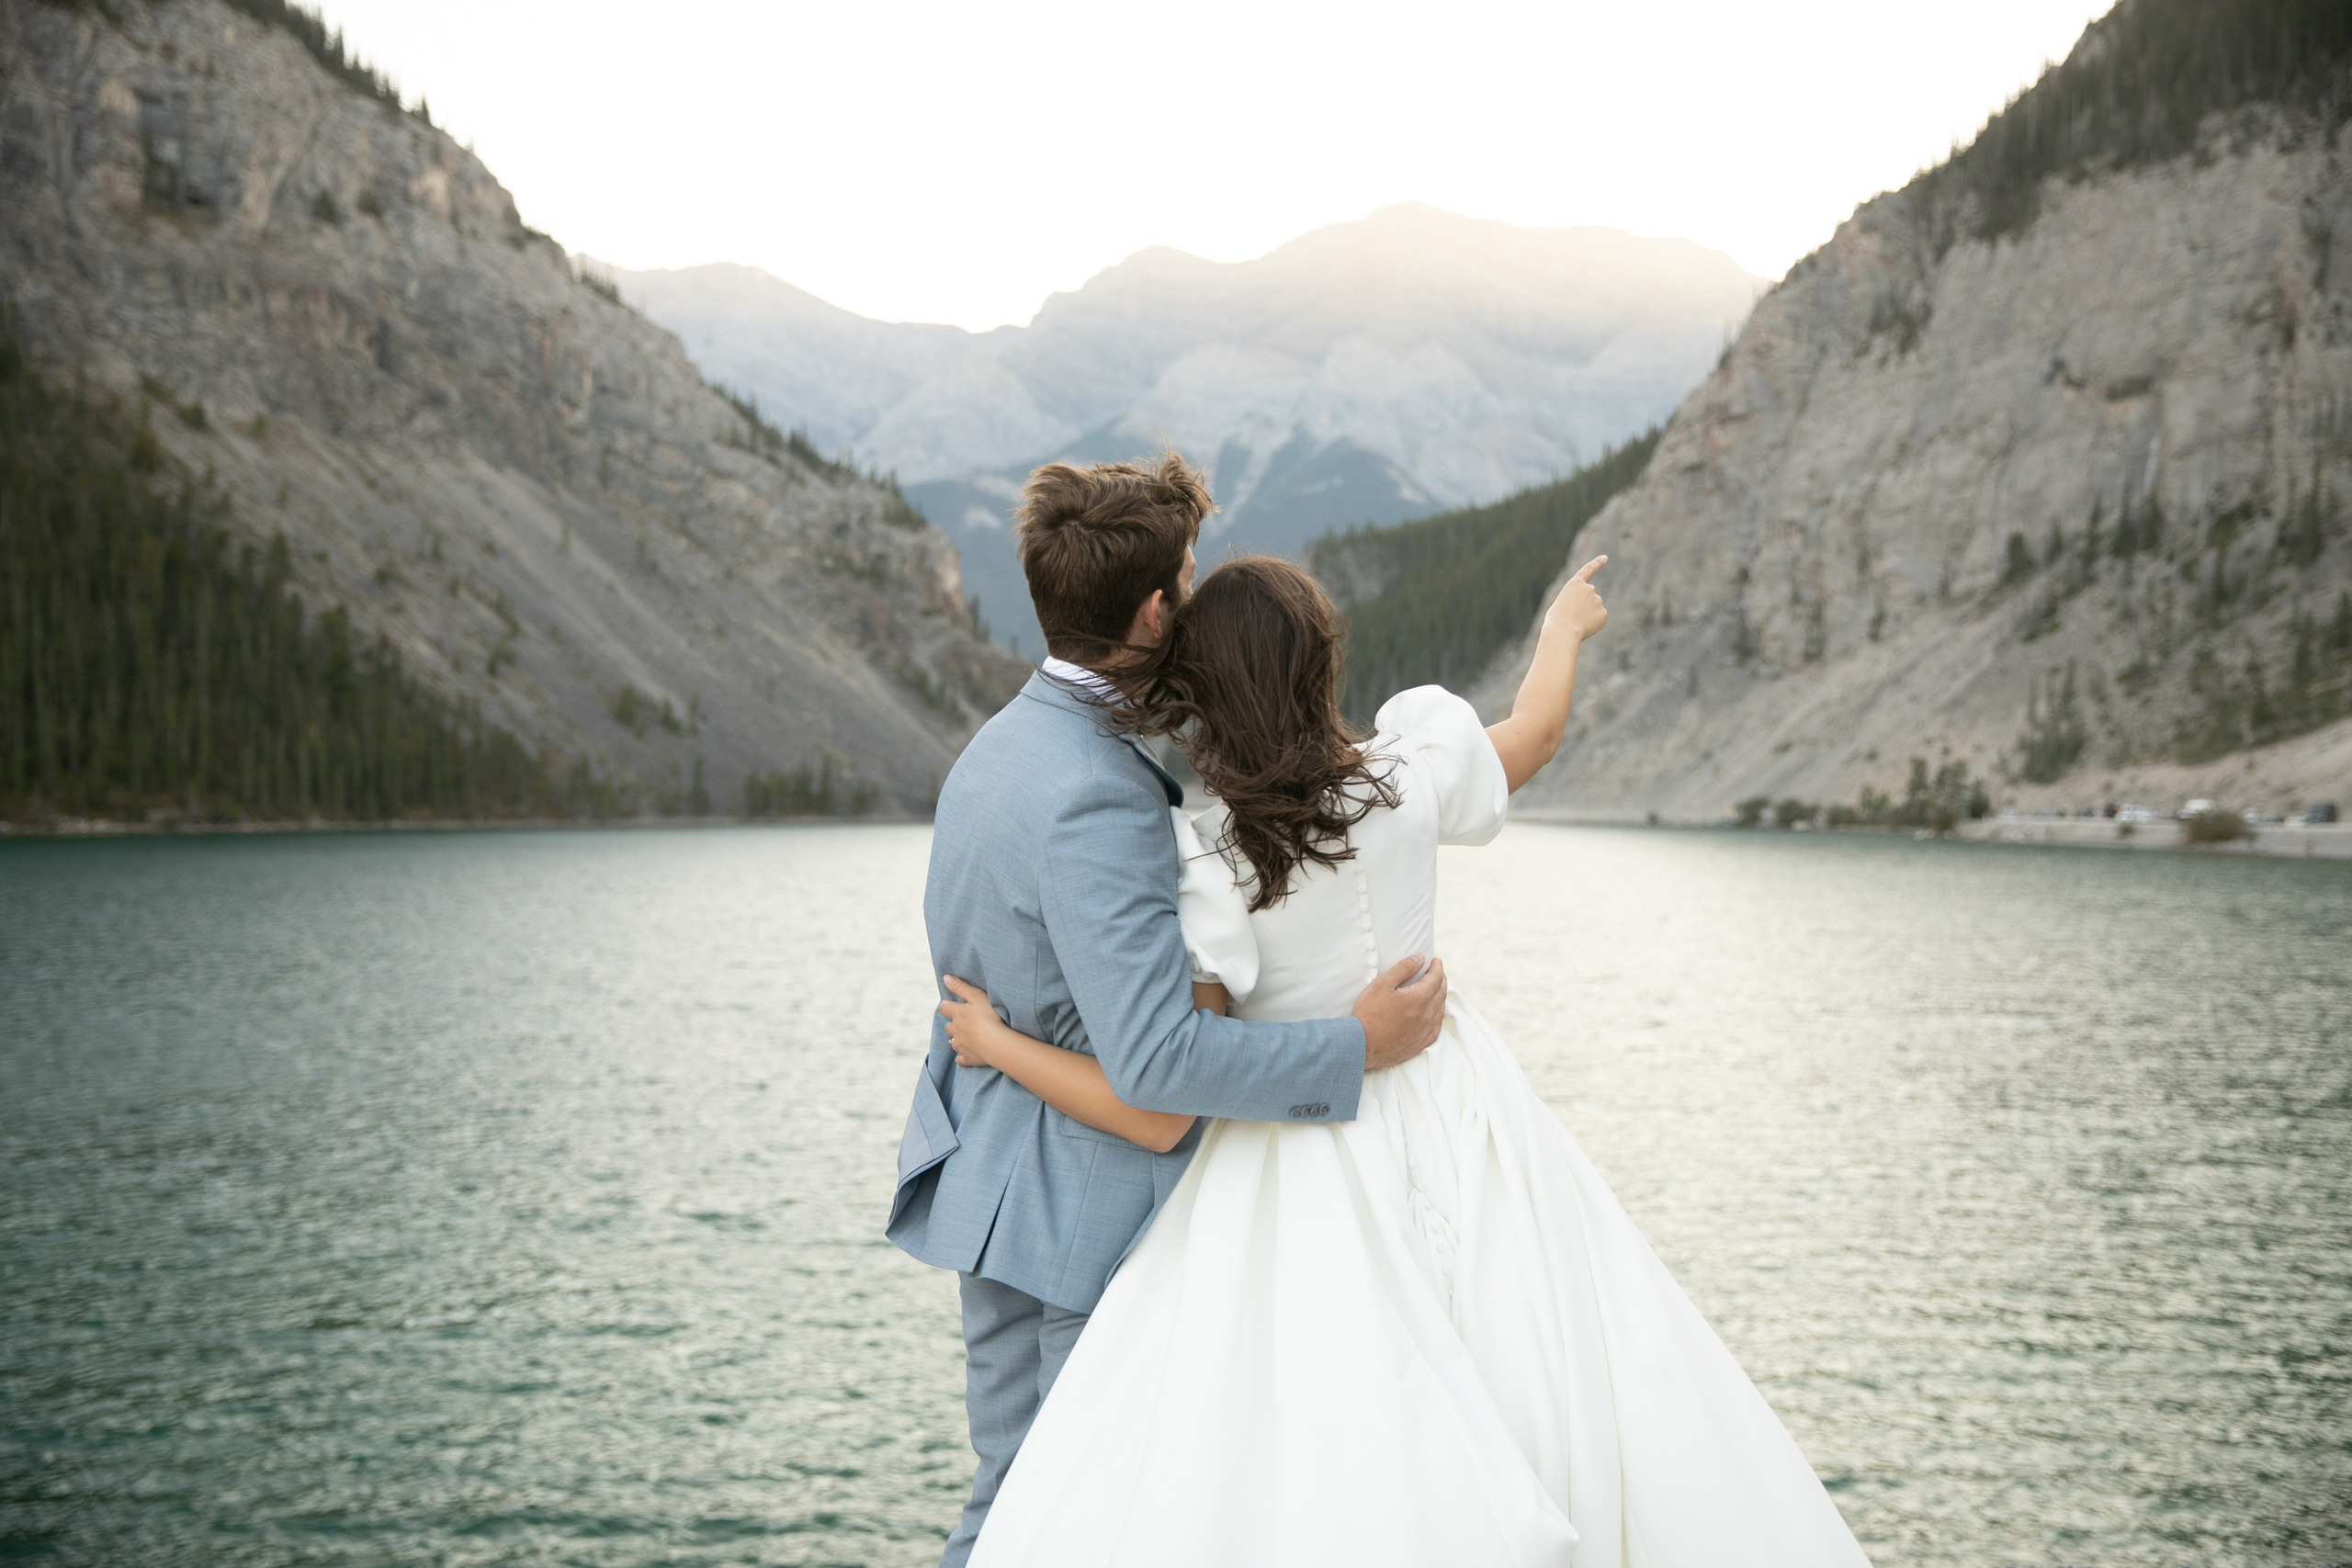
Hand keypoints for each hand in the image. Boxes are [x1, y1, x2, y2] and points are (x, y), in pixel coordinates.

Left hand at [938, 974, 1007, 1067]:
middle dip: (952, 1023)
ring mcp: (961, 1045)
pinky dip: (960, 1057)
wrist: (997, 1043)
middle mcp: (956, 1030)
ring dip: (956, 1039)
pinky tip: (962, 1056)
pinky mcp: (969, 1058)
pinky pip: (960, 1059)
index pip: (944, 1007)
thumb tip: (945, 978)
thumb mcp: (976, 996)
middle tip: (961, 1021)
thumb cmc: (989, 1016)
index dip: (946, 1005)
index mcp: (957, 1014)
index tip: (951, 1004)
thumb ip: (961, 987)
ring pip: (952, 1042)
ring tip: (964, 1037)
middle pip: (948, 1026)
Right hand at [1352, 955, 1447, 1071]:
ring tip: (1436, 990)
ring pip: (1440, 1010)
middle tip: (1437, 972)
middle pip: (1441, 993)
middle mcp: (1426, 1015)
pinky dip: (1437, 1017)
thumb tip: (1420, 958)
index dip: (1437, 967)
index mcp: (1419, 998)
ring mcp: (1424, 1031)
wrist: (1362, 1045)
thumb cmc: (1369, 1013)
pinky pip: (1436, 1028)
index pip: (1436, 978)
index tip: (1436, 961)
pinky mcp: (1419, 1044)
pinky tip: (1434, 1015)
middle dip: (1441, 979)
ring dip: (1440, 997)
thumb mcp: (1382, 984)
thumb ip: (1403, 968)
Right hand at [1544, 555, 1607, 641]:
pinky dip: (1593, 624)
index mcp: (1575, 584)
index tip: (1605, 558)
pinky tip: (1584, 627)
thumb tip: (1590, 612)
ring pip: (1594, 608)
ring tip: (1575, 623)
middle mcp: (1589, 589)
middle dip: (1583, 606)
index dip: (1597, 563)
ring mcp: (1598, 601)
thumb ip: (1577, 602)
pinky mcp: (1603, 614)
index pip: (1588, 570)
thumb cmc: (1556, 619)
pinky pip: (1599, 619)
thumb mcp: (1562, 605)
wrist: (1562, 631)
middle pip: (1589, 597)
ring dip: (1586, 615)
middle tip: (1572, 616)